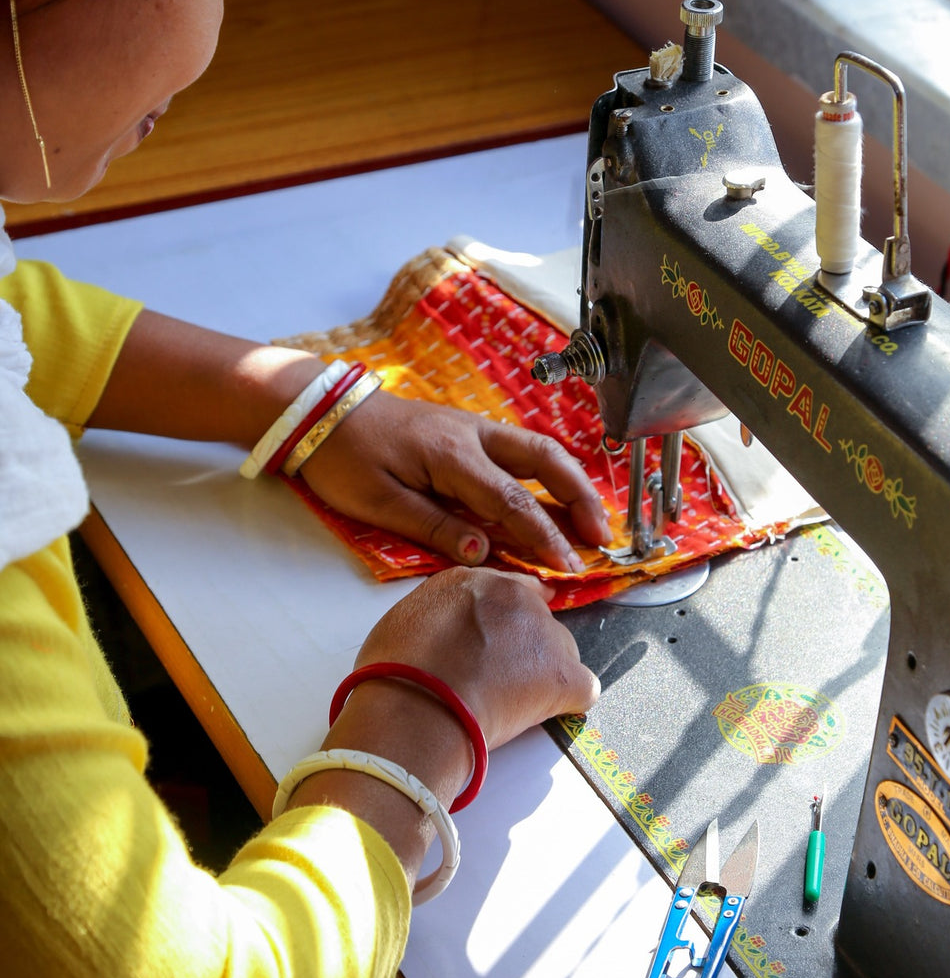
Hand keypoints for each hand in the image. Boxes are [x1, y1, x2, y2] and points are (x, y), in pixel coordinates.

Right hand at [295, 570, 598, 881]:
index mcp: (474, 581)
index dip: (500, 624)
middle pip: (535, 620)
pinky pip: (582, 687)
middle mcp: (515, 596)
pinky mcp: (564, 674)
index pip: (505, 592)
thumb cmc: (395, 672)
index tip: (491, 646)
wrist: (415, 707)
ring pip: (559, 652)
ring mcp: (544, 633)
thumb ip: (439, 617)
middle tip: (494, 681)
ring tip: (509, 704)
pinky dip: (567, 703)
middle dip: (521, 649)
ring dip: (543, 674)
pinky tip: (542, 715)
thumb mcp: (406, 622)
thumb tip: (443, 637)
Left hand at [301, 391, 610, 572]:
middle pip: (546, 461)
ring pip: (539, 449)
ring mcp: (473, 428)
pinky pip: (520, 450)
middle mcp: (473, 435)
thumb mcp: (379, 503)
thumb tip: (484, 554)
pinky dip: (548, 472)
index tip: (568, 567)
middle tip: (602, 537)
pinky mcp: (467, 430)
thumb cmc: (344, 458)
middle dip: (580, 498)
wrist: (320, 411)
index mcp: (452, 456)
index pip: (513, 501)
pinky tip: (557, 496)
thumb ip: (435, 527)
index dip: (545, 536)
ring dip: (572, 482)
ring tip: (592, 519)